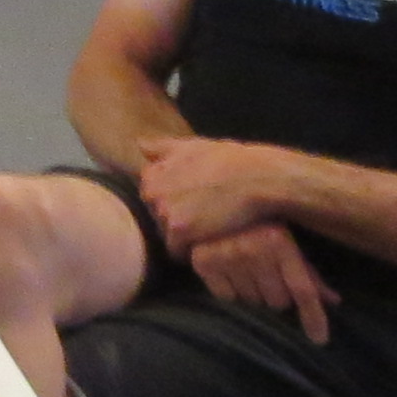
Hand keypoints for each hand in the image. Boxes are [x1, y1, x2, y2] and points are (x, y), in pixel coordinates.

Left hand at [134, 134, 290, 250]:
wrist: (257, 178)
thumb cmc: (230, 160)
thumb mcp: (194, 147)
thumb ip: (163, 148)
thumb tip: (140, 144)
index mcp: (152, 175)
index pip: (152, 199)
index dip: (172, 202)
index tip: (192, 202)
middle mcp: (152, 193)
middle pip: (157, 218)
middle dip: (175, 219)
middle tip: (203, 215)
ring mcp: (163, 212)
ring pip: (166, 236)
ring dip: (183, 237)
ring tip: (209, 228)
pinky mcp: (179, 232)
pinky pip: (178, 251)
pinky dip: (192, 250)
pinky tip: (210, 240)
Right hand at [182, 222, 332, 343]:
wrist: (216, 206)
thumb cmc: (260, 226)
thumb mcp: (287, 243)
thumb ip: (309, 274)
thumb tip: (334, 301)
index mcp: (280, 241)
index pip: (302, 290)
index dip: (313, 317)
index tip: (319, 340)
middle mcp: (254, 248)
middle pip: (277, 301)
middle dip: (278, 296)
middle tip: (270, 278)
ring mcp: (226, 254)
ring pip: (252, 301)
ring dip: (254, 293)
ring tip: (249, 273)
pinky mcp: (203, 261)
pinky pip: (226, 297)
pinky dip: (230, 290)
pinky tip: (230, 272)